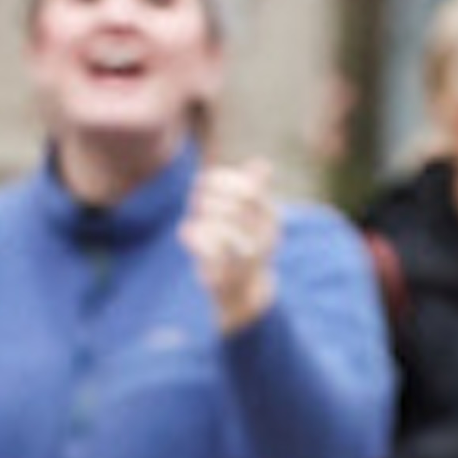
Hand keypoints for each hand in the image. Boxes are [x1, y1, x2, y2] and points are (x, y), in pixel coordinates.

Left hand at [180, 158, 280, 334]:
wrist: (244, 294)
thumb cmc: (248, 248)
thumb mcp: (257, 218)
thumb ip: (257, 190)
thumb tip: (261, 163)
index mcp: (272, 222)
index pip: (249, 191)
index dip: (222, 181)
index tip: (203, 180)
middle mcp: (263, 241)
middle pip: (234, 208)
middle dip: (210, 199)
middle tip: (195, 198)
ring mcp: (244, 262)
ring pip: (220, 228)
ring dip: (201, 215)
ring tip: (193, 213)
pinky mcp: (223, 279)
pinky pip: (205, 250)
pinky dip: (192, 237)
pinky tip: (185, 230)